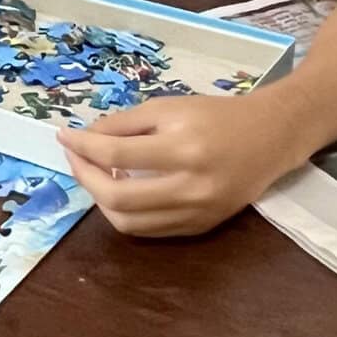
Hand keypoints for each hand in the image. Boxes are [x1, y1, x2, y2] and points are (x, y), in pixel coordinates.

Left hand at [56, 90, 307, 238]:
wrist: (271, 138)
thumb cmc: (217, 115)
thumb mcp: (169, 106)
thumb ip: (124, 123)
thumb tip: (84, 138)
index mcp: (183, 147)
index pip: (116, 153)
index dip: (82, 146)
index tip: (64, 136)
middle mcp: (190, 186)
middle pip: (117, 197)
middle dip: (85, 177)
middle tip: (75, 157)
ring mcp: (197, 213)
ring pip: (128, 222)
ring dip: (101, 199)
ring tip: (95, 175)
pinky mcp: (201, 228)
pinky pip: (149, 230)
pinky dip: (125, 213)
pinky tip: (119, 192)